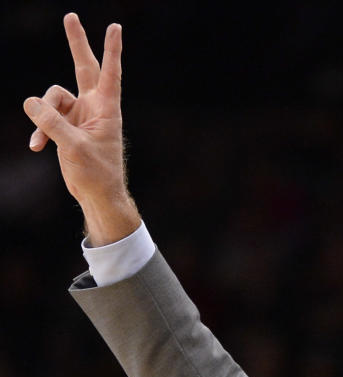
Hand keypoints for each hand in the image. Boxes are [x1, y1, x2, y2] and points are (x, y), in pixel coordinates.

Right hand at [22, 12, 138, 243]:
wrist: (97, 195)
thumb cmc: (97, 174)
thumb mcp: (74, 148)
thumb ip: (53, 123)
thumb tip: (31, 102)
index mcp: (106, 109)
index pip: (109, 73)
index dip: (111, 50)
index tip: (115, 27)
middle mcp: (93, 107)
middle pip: (83, 67)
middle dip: (76, 43)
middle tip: (71, 16)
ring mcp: (78, 114)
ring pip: (51, 98)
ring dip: (42, 117)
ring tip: (40, 140)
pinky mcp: (65, 125)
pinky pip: (44, 117)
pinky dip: (39, 130)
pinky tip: (36, 146)